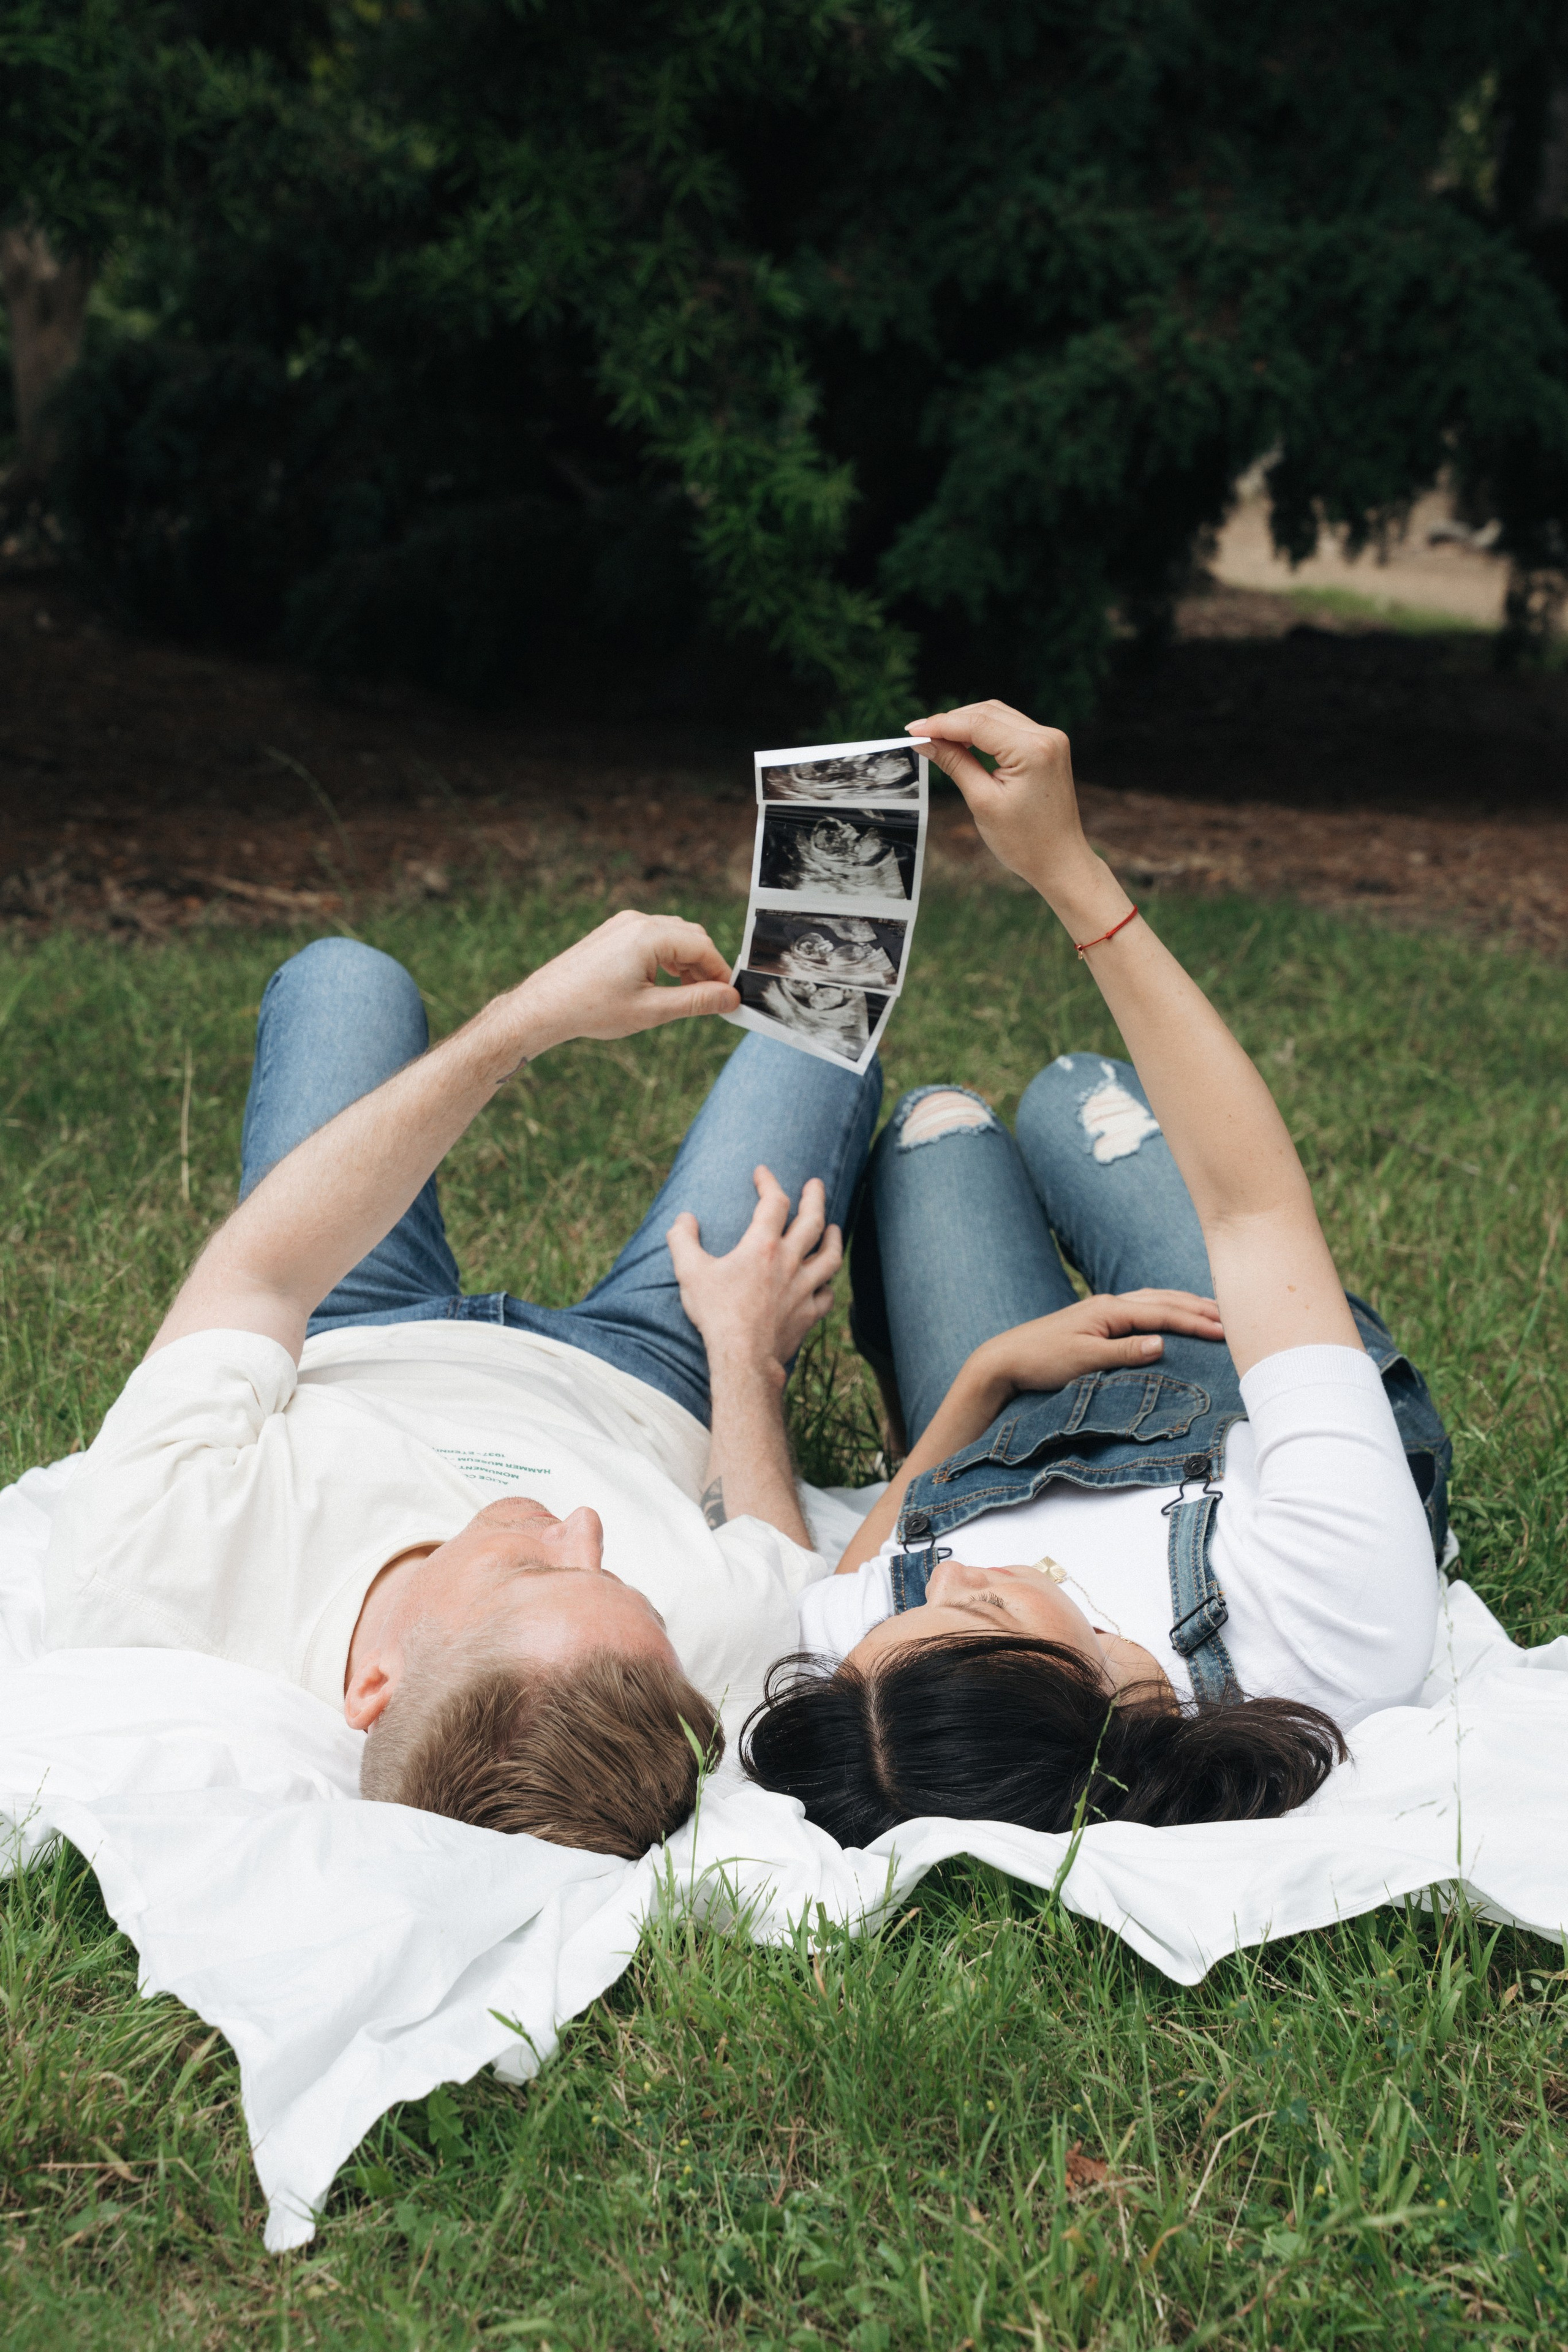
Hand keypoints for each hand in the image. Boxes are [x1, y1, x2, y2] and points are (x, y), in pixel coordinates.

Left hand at [507, 910, 738, 1057]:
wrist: (545, 1006)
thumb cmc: (592, 1009)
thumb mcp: (652, 1011)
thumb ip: (696, 1002)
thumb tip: (729, 998)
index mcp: (649, 936)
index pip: (703, 946)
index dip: (719, 973)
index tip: (727, 999)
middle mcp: (637, 921)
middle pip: (691, 936)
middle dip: (704, 966)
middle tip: (708, 1000)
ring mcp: (624, 923)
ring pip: (673, 935)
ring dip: (686, 962)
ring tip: (685, 995)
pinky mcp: (614, 931)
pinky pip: (653, 937)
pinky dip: (667, 957)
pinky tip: (663, 983)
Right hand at [667, 1168, 842, 1382]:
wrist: (743, 1358)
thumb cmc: (716, 1314)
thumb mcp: (689, 1273)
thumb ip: (683, 1240)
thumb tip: (684, 1218)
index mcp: (762, 1246)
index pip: (773, 1202)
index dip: (769, 1182)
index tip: (762, 1172)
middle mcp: (790, 1262)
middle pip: (813, 1221)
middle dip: (815, 1198)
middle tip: (816, 1185)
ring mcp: (804, 1288)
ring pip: (830, 1256)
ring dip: (834, 1238)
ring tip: (834, 1227)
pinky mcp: (809, 1314)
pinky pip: (827, 1295)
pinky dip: (827, 1286)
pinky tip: (824, 1284)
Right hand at [906, 701, 1108, 910]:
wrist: (1060, 861)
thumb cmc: (1025, 841)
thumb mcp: (982, 801)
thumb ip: (954, 764)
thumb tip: (926, 742)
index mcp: (1033, 750)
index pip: (977, 724)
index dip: (940, 724)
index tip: (913, 730)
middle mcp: (1047, 736)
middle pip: (988, 712)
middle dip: (951, 721)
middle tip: (920, 734)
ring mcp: (1051, 740)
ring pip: (998, 716)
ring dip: (966, 724)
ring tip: (937, 739)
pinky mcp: (1048, 748)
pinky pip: (1010, 729)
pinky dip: (985, 733)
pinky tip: (963, 742)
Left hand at [964, 1289, 1224, 1408]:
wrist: (1005, 1359)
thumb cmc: (1041, 1361)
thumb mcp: (1084, 1361)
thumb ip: (1124, 1352)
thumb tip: (1162, 1343)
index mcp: (1109, 1310)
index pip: (1162, 1314)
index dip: (1195, 1322)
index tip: (1225, 1331)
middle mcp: (1109, 1304)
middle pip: (1163, 1300)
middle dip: (1198, 1307)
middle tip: (1232, 1316)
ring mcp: (1103, 1310)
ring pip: (1154, 1300)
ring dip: (1183, 1304)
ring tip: (1212, 1311)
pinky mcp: (1097, 1320)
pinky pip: (1142, 1308)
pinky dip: (1164, 1309)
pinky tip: (1171, 1315)